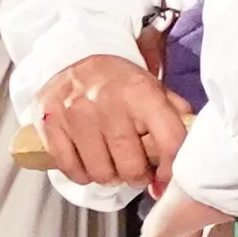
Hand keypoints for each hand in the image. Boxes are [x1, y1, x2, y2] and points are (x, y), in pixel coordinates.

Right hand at [31, 53, 184, 192]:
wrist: (75, 55)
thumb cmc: (118, 81)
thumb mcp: (153, 89)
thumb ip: (174, 118)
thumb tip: (186, 160)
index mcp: (141, 93)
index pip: (168, 142)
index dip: (170, 171)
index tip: (164, 181)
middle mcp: (108, 103)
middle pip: (131, 168)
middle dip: (137, 175)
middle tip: (136, 168)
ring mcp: (76, 114)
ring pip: (101, 174)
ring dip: (110, 175)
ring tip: (111, 161)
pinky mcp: (51, 124)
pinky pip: (72, 170)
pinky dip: (83, 173)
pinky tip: (89, 161)